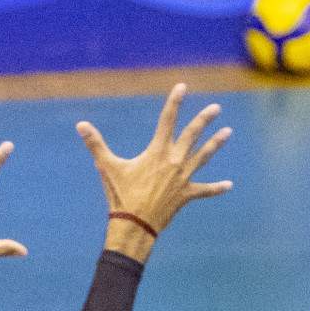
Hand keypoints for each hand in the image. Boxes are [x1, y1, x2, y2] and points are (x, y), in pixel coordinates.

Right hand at [77, 83, 232, 257]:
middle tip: (217, 108)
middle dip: (204, 119)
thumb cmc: (121, 195)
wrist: (135, 223)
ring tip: (228, 132)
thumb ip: (96, 143)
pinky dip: (217, 188)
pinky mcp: (187, 195)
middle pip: (192, 135)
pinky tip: (229, 185)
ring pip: (203, 157)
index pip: (168, 120)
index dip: (175, 102)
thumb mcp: (107, 166)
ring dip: (216, 144)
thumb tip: (81, 124)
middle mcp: (174, 161)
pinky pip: (205, 190)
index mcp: (157, 151)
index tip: (182, 87)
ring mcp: (183, 178)